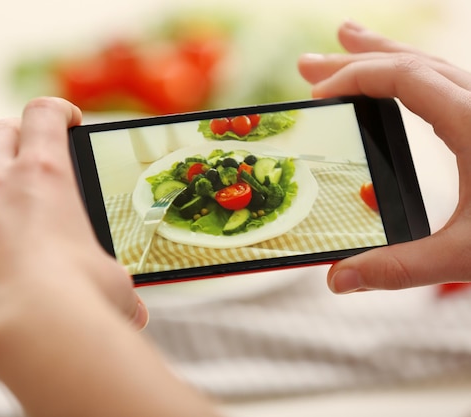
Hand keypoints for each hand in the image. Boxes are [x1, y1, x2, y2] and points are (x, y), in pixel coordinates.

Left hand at [0, 97, 147, 371]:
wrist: (31, 331)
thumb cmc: (80, 304)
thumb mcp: (113, 280)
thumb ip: (114, 282)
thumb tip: (131, 308)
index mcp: (47, 178)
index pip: (46, 118)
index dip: (56, 110)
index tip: (64, 117)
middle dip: (8, 129)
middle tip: (13, 133)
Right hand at [298, 21, 470, 292]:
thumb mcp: (469, 254)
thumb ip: (400, 267)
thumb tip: (338, 279)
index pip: (404, 78)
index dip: (354, 78)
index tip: (317, 95)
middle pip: (413, 62)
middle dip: (356, 58)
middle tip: (309, 63)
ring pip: (433, 67)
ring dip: (384, 57)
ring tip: (348, 43)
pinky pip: (448, 84)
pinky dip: (412, 76)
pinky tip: (403, 89)